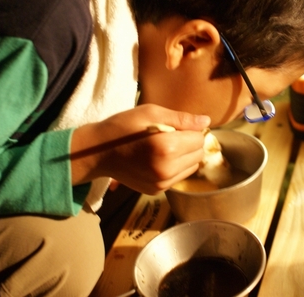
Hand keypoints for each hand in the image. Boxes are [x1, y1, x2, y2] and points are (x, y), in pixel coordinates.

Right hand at [70, 104, 210, 193]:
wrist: (97, 153)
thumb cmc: (123, 127)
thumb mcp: (151, 113)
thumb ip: (182, 119)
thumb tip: (206, 121)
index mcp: (166, 147)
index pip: (198, 139)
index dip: (190, 130)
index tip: (176, 126)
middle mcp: (167, 169)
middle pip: (198, 154)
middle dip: (190, 143)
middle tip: (170, 136)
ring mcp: (162, 183)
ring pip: (191, 167)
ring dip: (184, 156)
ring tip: (164, 147)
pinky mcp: (157, 191)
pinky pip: (179, 177)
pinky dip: (175, 167)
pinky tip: (159, 159)